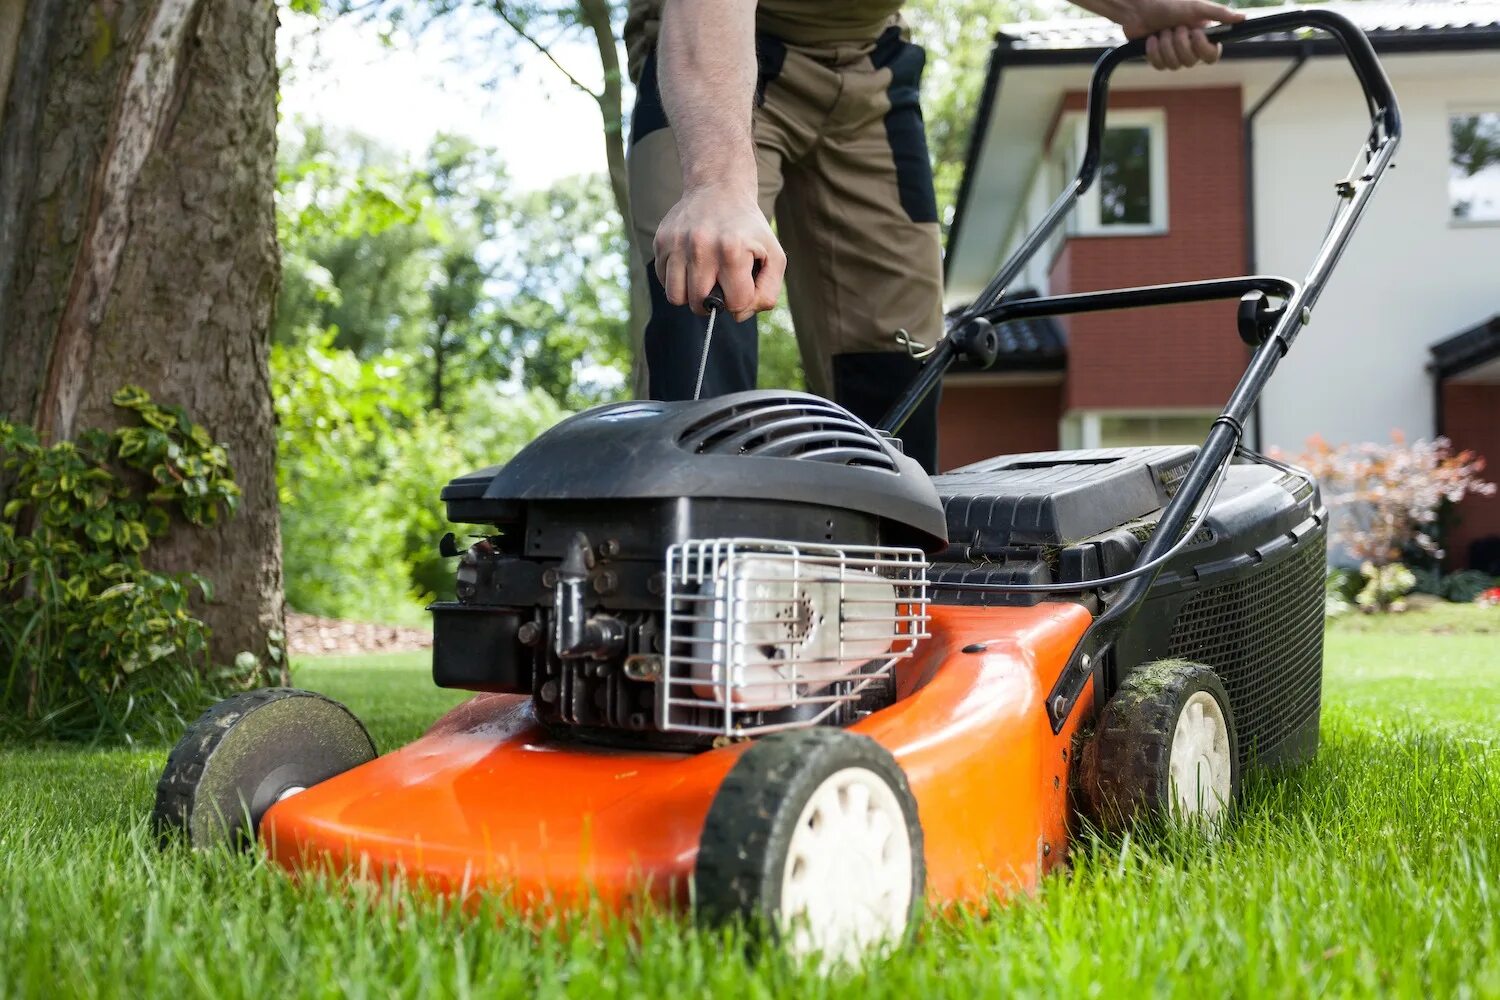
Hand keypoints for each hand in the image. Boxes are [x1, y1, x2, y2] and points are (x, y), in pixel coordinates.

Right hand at [653, 184, 786, 319]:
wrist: (718, 189)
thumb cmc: (748, 229)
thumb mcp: (774, 256)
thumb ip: (767, 292)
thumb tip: (738, 315)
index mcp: (732, 250)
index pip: (734, 304)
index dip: (740, 301)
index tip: (741, 285)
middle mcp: (701, 246)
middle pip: (700, 304)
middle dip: (713, 303)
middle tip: (719, 285)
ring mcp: (677, 243)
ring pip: (676, 297)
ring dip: (691, 295)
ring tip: (702, 278)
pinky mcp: (661, 241)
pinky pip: (663, 281)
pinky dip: (677, 280)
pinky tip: (690, 265)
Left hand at [1115, 0, 1244, 69]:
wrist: (1138, 8)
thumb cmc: (1167, 3)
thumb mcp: (1196, 7)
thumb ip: (1219, 14)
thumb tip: (1242, 18)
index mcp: (1202, 34)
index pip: (1212, 56)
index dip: (1204, 49)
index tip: (1196, 34)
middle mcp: (1189, 46)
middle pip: (1191, 61)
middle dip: (1180, 43)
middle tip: (1175, 27)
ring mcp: (1172, 54)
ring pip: (1174, 65)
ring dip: (1166, 46)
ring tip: (1162, 31)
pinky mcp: (1157, 58)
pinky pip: (1159, 66)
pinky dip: (1154, 51)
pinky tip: (1151, 39)